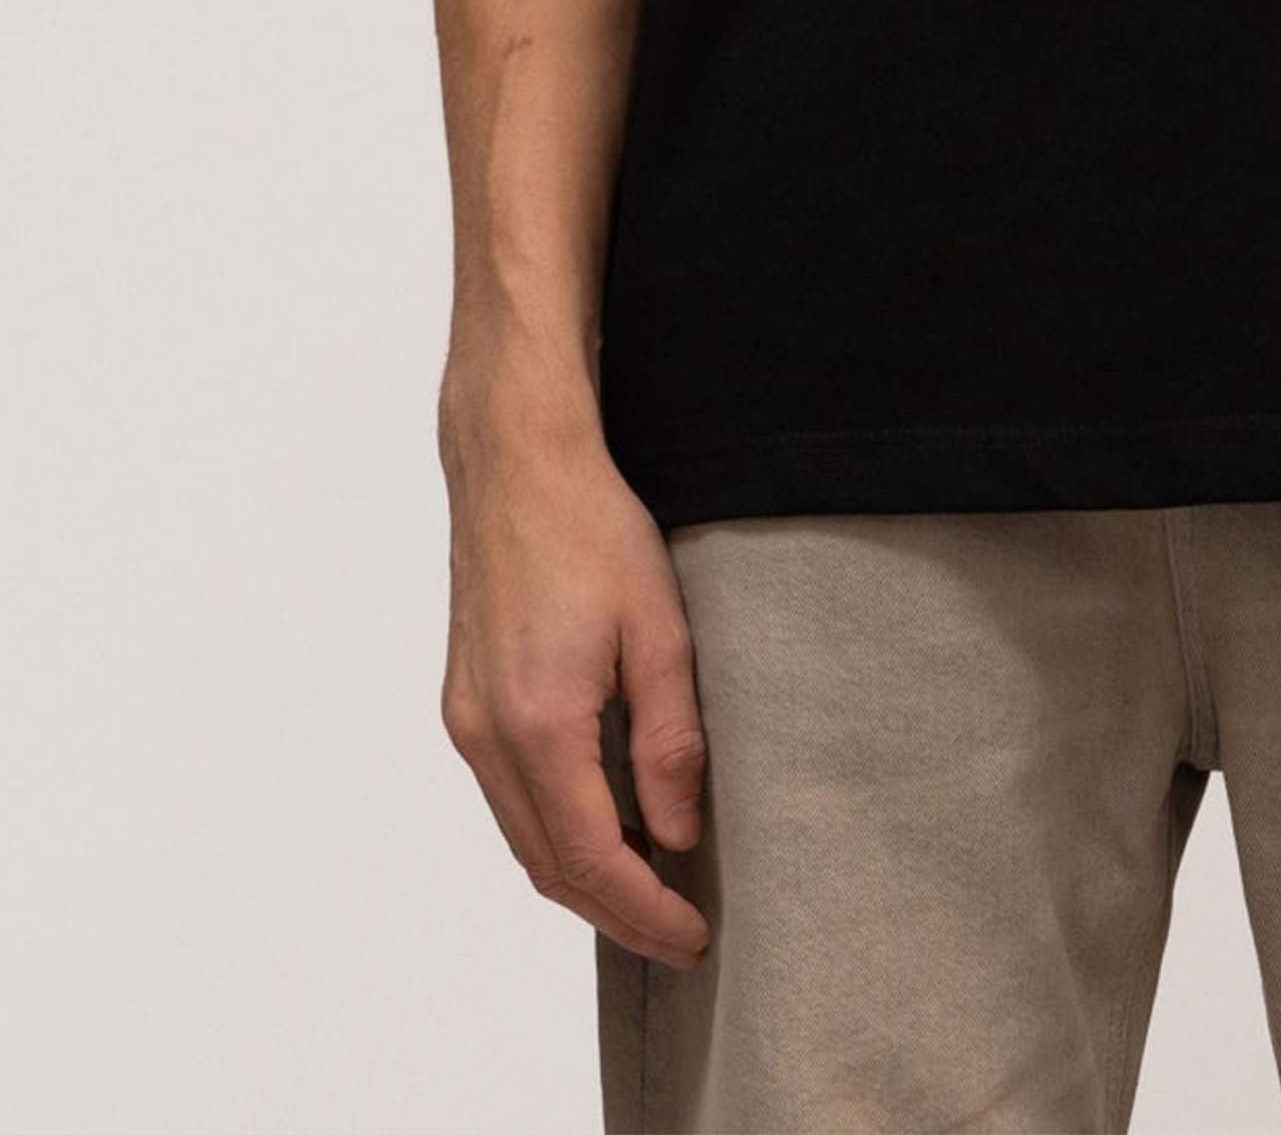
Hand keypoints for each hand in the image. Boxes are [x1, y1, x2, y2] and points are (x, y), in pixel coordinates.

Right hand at [438, 391, 709, 968]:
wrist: (516, 466)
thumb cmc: (592, 530)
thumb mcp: (658, 630)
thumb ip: (669, 741)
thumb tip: (677, 835)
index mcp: (538, 723)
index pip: (592, 858)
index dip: (644, 911)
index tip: (692, 938)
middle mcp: (486, 736)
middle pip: (548, 866)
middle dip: (615, 912)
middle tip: (678, 934)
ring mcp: (466, 723)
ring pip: (522, 838)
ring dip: (582, 877)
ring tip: (651, 890)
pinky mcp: (464, 704)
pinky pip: (508, 798)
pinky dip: (554, 831)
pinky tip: (603, 825)